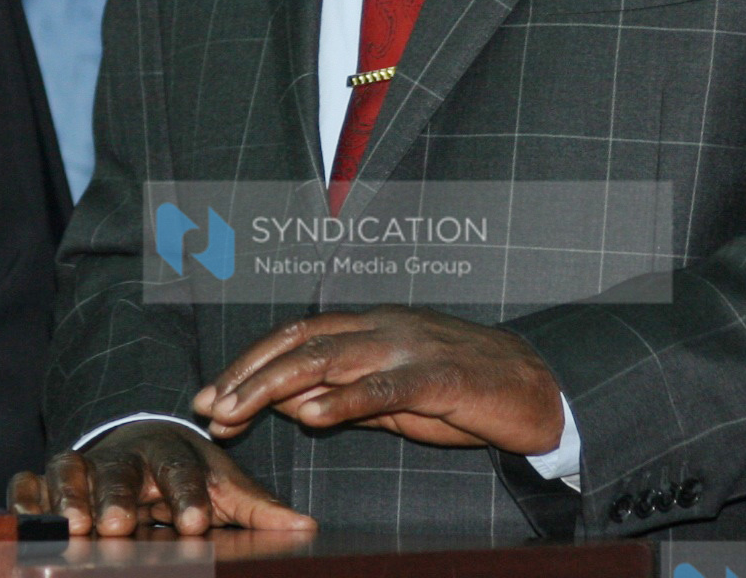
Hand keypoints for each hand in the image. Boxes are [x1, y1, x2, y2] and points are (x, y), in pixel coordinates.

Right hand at [7, 419, 313, 536]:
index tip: (194, 524)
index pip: (181, 469)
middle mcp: (124, 454)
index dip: (187, 495)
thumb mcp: (223, 487)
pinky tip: (31, 517)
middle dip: (120, 498)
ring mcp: (84, 465)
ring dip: (72, 498)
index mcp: (171, 452)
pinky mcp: (49, 480)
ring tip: (77, 528)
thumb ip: (258, 510)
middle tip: (122, 525)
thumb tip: (306, 529)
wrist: (141, 443)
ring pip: (73, 472)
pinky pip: (30, 481)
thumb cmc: (187, 475)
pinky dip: (27, 496)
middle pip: (121, 471)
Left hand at [193, 306, 564, 453]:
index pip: (296, 337)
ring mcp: (410, 347)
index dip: (249, 363)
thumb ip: (346, 396)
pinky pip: (384, 386)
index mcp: (371, 327)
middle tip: (208, 408)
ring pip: (330, 358)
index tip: (212, 395)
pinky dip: (344, 399)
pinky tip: (313, 417)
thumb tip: (291, 404)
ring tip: (238, 410)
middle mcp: (383, 327)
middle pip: (301, 343)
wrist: (537, 387)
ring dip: (275, 385)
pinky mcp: (440, 377)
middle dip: (247, 375)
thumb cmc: (464, 392)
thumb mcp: (394, 398)